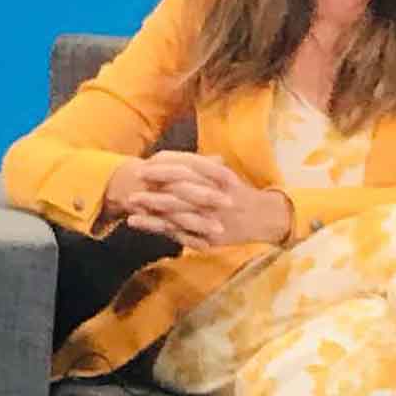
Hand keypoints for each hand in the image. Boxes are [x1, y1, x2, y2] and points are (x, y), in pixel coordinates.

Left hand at [106, 151, 291, 249]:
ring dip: (152, 214)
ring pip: (178, 215)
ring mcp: (214, 218)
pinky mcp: (211, 236)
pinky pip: (182, 234)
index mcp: (220, 178)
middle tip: (132, 190)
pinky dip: (161, 230)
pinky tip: (142, 226)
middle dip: (154, 192)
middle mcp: (217, 198)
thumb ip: (200, 167)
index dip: (164, 169)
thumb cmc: (239, 194)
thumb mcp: (223, 175)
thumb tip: (168, 159)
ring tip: (130, 210)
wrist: (265, 218)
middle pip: (180, 192)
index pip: (187, 170)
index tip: (145, 168)